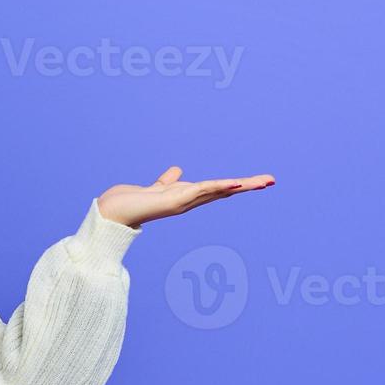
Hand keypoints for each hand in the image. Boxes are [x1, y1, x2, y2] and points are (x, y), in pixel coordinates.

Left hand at [97, 166, 275, 228]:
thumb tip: (176, 171)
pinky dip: (218, 187)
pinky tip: (234, 183)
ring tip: (263, 181)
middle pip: (224, 191)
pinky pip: (201, 191)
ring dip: (241, 186)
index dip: (237, 185)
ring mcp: (183, 202)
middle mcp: (188, 201)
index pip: (217, 189)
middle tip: (271, 180)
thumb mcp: (155, 188)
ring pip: (218, 191)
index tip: (258, 181)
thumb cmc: (132, 202)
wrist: (113, 213)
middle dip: (247, 186)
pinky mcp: (174, 200)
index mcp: (187, 197)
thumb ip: (167, 181)